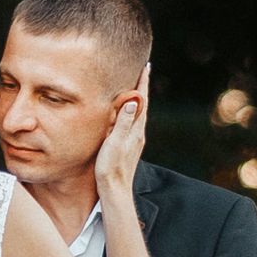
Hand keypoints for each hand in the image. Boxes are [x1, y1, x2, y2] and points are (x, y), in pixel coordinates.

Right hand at [94, 66, 149, 196]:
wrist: (115, 190)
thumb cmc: (112, 167)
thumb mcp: (115, 142)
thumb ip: (124, 121)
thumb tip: (134, 100)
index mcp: (136, 130)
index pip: (142, 101)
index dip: (143, 84)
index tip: (145, 67)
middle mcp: (138, 133)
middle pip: (143, 105)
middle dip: (142, 88)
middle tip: (142, 71)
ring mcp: (134, 140)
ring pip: (138, 114)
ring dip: (138, 99)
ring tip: (135, 87)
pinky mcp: (129, 147)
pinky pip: (133, 123)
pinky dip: (132, 112)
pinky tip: (128, 114)